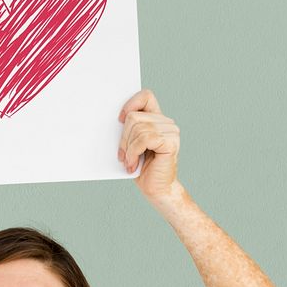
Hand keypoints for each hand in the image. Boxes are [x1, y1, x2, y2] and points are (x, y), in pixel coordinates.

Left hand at [117, 88, 180, 204]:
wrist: (157, 190)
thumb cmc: (142, 170)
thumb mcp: (131, 145)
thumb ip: (128, 130)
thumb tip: (115, 119)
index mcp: (157, 119)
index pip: (145, 96)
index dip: (131, 104)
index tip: (120, 120)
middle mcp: (166, 123)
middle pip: (134, 116)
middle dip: (123, 137)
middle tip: (122, 155)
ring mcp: (171, 131)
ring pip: (138, 128)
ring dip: (128, 148)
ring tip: (128, 162)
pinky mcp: (170, 142)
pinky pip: (145, 138)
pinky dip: (133, 153)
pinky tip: (132, 165)